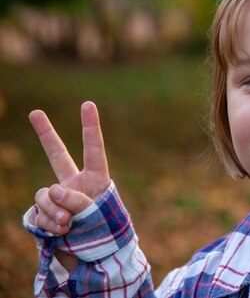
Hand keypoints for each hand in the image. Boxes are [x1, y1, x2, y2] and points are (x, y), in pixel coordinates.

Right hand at [30, 101, 110, 234]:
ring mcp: (57, 198)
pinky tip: (60, 231)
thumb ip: (75, 199)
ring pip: (45, 194)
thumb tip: (51, 190)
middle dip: (45, 134)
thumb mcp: (96, 212)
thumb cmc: (103, 231)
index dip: (90, 127)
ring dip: (54, 210)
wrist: (93, 257)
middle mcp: (75, 184)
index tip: (88, 104)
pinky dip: (48, 223)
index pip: (93, 149)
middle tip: (35, 112)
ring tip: (69, 223)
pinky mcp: (44, 214)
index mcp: (96, 179)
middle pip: (57, 155)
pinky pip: (39, 213)